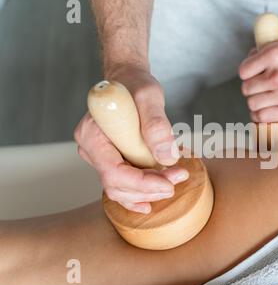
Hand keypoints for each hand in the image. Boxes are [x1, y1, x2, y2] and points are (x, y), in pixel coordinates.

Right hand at [75, 66, 187, 213]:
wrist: (129, 81)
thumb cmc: (135, 84)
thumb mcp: (149, 97)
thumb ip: (157, 125)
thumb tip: (168, 157)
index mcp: (91, 134)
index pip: (114, 172)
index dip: (143, 183)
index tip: (170, 183)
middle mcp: (90, 149)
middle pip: (117, 185)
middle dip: (150, 189)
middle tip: (179, 178)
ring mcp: (99, 157)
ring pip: (120, 189)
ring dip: (148, 193)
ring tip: (173, 183)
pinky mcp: (111, 160)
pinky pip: (121, 186)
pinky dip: (137, 195)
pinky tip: (150, 203)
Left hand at [239, 39, 277, 121]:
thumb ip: (268, 52)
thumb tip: (250, 60)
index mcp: (274, 54)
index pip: (243, 71)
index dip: (248, 74)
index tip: (254, 76)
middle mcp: (277, 74)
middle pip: (247, 89)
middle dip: (253, 89)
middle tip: (263, 89)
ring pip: (252, 104)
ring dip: (257, 104)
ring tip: (266, 101)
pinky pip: (262, 117)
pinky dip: (260, 116)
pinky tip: (266, 112)